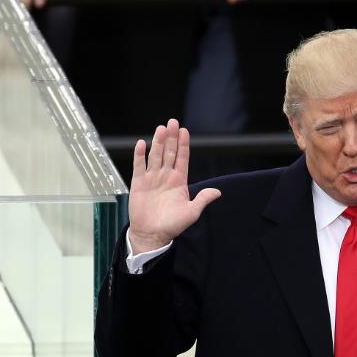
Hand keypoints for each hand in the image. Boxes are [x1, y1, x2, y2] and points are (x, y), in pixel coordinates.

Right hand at [127, 119, 220, 252]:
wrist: (152, 234)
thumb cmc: (172, 225)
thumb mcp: (192, 212)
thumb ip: (203, 200)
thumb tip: (218, 192)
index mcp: (179, 181)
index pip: (182, 158)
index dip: (184, 145)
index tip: (185, 131)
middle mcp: (166, 176)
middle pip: (169, 153)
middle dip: (172, 138)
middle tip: (173, 122)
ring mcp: (152, 178)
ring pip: (155, 156)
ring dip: (158, 142)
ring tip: (161, 129)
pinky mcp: (138, 183)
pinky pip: (139, 166)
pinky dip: (140, 155)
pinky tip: (142, 144)